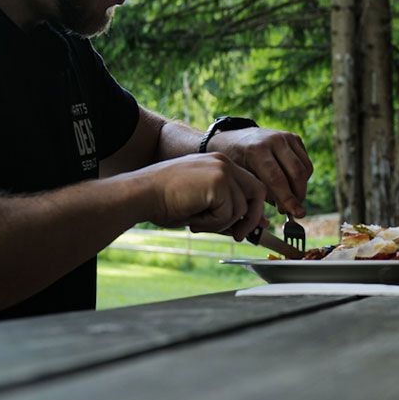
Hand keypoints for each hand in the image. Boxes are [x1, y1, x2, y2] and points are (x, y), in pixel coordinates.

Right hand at [136, 154, 267, 240]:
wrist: (141, 194)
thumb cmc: (163, 201)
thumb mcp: (200, 207)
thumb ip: (225, 213)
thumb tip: (249, 228)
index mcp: (219, 164)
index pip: (250, 184)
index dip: (254, 207)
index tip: (252, 227)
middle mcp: (223, 163)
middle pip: (257, 191)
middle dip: (252, 218)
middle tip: (239, 237)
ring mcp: (222, 170)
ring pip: (241, 208)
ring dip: (221, 225)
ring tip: (196, 223)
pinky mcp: (218, 182)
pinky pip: (228, 214)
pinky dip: (212, 225)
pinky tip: (193, 220)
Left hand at [206, 126, 311, 217]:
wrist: (236, 139)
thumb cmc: (236, 163)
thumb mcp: (240, 178)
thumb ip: (255, 196)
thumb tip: (268, 221)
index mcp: (255, 151)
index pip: (277, 179)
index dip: (288, 199)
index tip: (296, 214)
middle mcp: (273, 140)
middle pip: (296, 173)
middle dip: (298, 196)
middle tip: (294, 211)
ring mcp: (285, 137)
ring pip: (305, 168)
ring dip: (301, 188)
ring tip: (290, 199)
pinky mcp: (294, 137)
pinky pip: (306, 163)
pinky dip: (303, 178)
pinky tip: (291, 185)